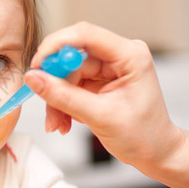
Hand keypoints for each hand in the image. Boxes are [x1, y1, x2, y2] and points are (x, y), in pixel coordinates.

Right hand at [24, 22, 182, 168]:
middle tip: (47, 105)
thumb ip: (64, 97)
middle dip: (54, 85)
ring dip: (56, 101)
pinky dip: (61, 105)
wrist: (154, 152)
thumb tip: (34, 79)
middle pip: (70, 58)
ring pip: (65, 75)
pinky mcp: (96, 82)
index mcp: (129, 56)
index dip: (56, 45)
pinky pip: (67, 87)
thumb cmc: (143, 135)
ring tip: (58, 123)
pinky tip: (64, 122)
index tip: (37, 65)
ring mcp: (105, 70)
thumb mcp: (100, 116)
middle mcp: (117, 57)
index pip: (86, 35)